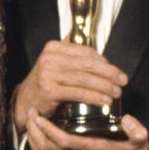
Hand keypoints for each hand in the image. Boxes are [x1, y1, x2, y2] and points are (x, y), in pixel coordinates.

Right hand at [13, 40, 127, 131]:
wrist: (25, 101)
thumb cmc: (46, 83)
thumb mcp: (56, 64)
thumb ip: (73, 57)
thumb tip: (102, 58)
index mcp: (53, 47)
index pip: (86, 51)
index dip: (104, 62)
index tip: (116, 71)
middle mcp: (49, 58)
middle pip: (87, 64)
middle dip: (110, 73)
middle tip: (123, 81)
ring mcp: (48, 74)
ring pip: (85, 79)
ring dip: (105, 86)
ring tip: (116, 93)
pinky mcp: (49, 90)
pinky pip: (78, 93)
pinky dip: (94, 97)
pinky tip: (104, 101)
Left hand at [26, 109, 148, 149]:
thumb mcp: (140, 145)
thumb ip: (138, 133)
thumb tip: (128, 118)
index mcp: (91, 149)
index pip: (65, 141)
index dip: (49, 130)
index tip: (40, 115)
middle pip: (46, 148)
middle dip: (34, 131)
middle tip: (31, 112)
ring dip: (32, 137)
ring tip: (30, 119)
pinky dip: (36, 145)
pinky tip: (36, 131)